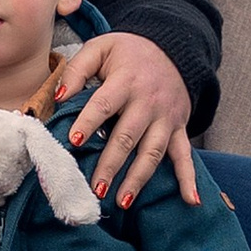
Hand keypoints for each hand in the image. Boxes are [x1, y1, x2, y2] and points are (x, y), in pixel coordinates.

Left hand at [52, 29, 200, 208]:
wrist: (172, 48)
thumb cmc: (127, 52)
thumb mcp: (100, 48)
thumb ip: (77, 69)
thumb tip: (59, 97)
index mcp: (126, 80)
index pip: (104, 104)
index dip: (89, 122)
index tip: (73, 141)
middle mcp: (148, 102)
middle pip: (128, 136)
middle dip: (111, 164)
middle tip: (95, 188)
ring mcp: (166, 118)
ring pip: (152, 152)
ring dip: (138, 178)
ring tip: (121, 202)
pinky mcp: (178, 128)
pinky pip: (185, 155)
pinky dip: (189, 178)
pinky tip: (191, 200)